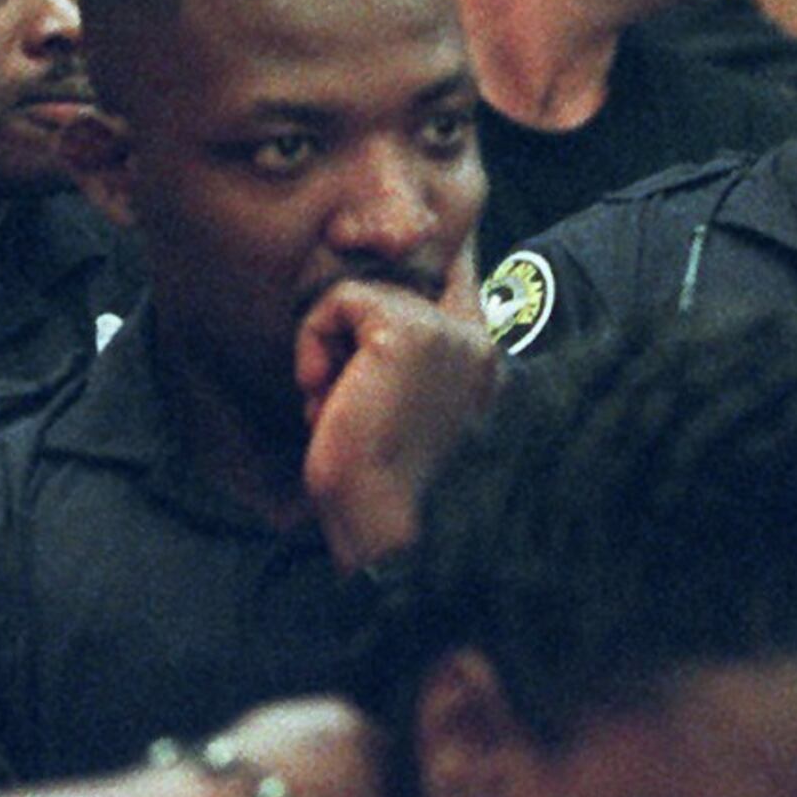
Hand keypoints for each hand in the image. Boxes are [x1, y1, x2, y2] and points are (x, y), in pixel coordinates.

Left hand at [298, 278, 498, 571]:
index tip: (361, 280)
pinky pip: (339, 301)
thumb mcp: (397, 409)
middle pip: (393, 282)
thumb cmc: (376, 487)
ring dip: (328, 347)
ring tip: (332, 406)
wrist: (378, 530)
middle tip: (337, 401)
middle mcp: (476, 343)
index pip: (458, 268)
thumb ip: (397, 359)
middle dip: (348, 336)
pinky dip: (312, 341)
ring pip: (362, 293)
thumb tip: (358, 302)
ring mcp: (447, 335)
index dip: (406, 266)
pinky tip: (320, 394)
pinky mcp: (406, 333)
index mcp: (485, 366)